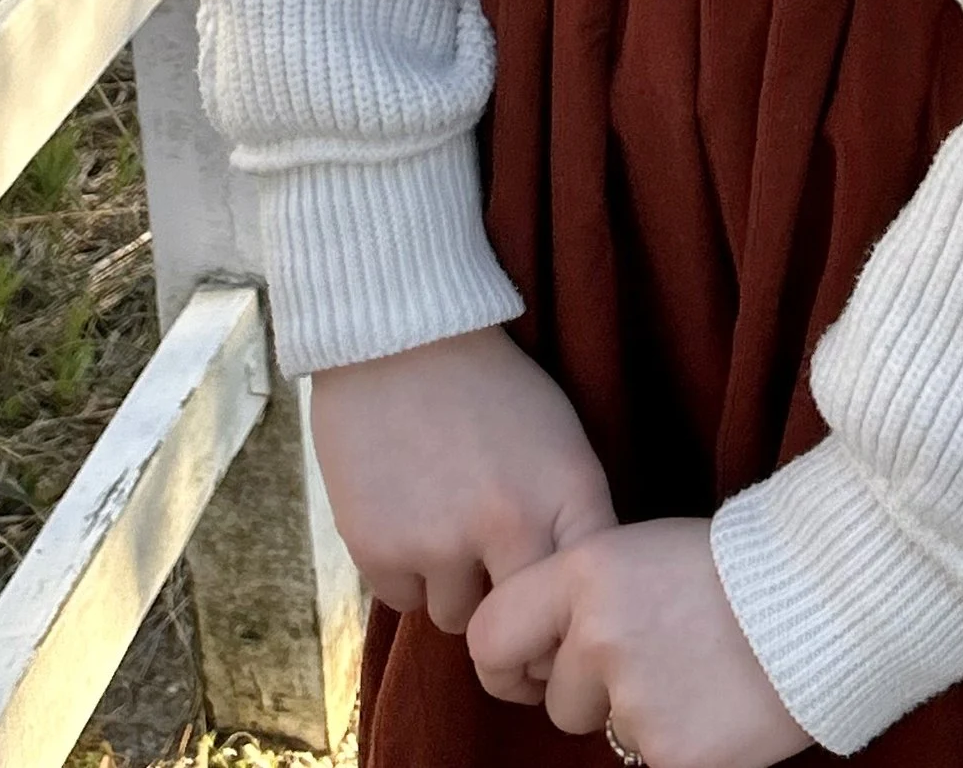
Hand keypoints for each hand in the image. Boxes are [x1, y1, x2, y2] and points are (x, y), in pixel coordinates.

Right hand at [309, 326, 616, 631]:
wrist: (399, 332)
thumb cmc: (489, 383)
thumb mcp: (558, 436)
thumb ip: (570, 518)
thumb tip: (565, 601)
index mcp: (566, 494)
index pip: (583, 599)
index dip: (570, 625)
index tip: (556, 631)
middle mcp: (509, 526)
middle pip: (520, 632)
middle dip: (512, 629)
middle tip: (495, 594)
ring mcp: (439, 542)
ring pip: (457, 618)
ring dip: (452, 587)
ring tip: (442, 523)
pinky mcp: (379, 549)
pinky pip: (402, 599)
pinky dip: (403, 570)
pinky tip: (403, 514)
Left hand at [468, 516, 809, 766]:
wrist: (824, 595)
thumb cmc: (732, 567)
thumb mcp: (641, 551)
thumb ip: (583, 598)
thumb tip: (534, 655)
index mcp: (585, 570)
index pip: (490, 636)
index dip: (509, 662)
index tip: (533, 666)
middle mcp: (598, 633)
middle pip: (556, 699)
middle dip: (594, 691)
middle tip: (657, 654)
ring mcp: (635, 697)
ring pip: (605, 733)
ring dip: (639, 715)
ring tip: (696, 670)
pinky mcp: (672, 754)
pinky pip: (651, 760)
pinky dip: (680, 741)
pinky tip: (718, 702)